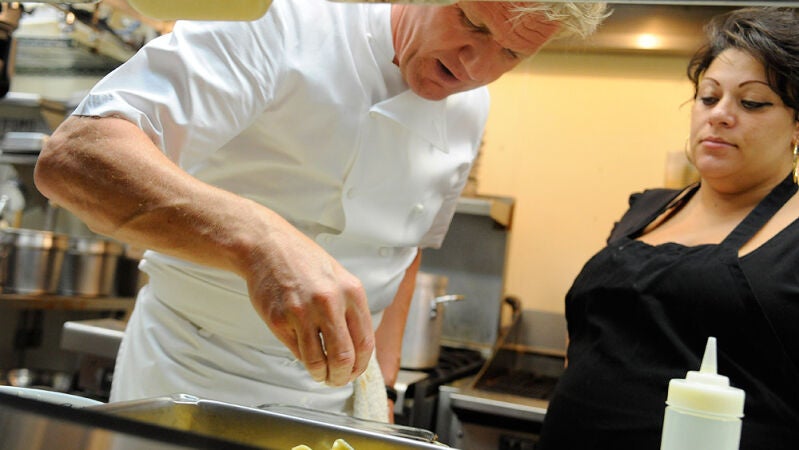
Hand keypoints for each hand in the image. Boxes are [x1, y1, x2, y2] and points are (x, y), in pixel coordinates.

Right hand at [243, 222, 373, 386]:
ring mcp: (302, 312)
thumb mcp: (338, 278)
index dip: (361, 364)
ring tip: (321, 374)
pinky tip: (304, 352)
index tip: (355, 370)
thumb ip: (350, 309)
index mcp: (351, 292)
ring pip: (318, 361)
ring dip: (321, 375)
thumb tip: (357, 346)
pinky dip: (302, 358)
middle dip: (342, 377)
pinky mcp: (279, 320)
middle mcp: (329, 302)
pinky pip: (296, 351)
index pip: (365, 342)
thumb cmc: (302, 261)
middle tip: (338, 379)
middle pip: (343, 358)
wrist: (267, 247)